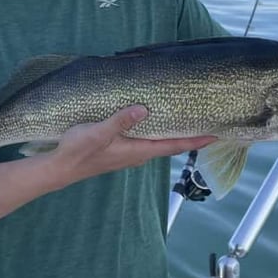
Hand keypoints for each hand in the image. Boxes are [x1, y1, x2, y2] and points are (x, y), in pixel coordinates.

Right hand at [50, 105, 215, 185]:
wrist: (61, 168)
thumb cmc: (79, 151)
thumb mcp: (98, 132)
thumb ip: (120, 121)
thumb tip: (142, 109)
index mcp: (138, 150)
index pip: (174, 145)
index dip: (196, 140)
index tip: (216, 135)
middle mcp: (138, 153)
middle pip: (171, 144)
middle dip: (191, 136)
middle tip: (209, 123)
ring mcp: (130, 153)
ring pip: (159, 142)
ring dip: (175, 134)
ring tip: (189, 121)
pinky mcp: (121, 149)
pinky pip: (147, 140)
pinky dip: (159, 132)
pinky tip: (156, 122)